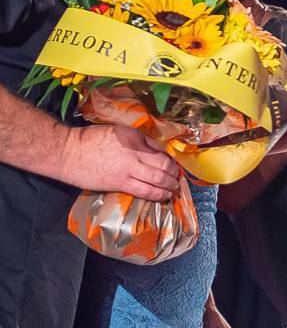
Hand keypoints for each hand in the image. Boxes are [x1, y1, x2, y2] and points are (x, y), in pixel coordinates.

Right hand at [56, 124, 176, 200]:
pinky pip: (144, 191)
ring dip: (169, 185)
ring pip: (157, 180)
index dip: (171, 160)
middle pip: (163, 166)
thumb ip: (140, 139)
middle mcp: (135, 153)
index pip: (161, 150)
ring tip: (174, 189)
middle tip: (177, 178)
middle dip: (174, 174)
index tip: (174, 165)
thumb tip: (158, 149)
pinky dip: (157, 195)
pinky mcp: (119, 184)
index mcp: (135, 138)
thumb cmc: (91, 140)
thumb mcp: (119, 131)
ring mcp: (128, 170)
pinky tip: (163, 196)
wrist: (68, 152)